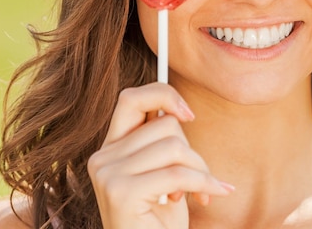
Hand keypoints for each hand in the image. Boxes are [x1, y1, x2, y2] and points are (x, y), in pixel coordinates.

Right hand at [88, 83, 232, 228]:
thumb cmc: (161, 219)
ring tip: (200, 191)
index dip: (164, 95)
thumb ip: (163, 141)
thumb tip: (180, 109)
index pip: (131, 98)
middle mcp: (102, 157)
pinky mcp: (121, 192)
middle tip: (200, 178)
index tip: (190, 115)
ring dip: (200, 170)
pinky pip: (178, 174)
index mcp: (111, 148)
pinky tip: (209, 197)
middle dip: (193, 151)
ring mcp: (107, 174)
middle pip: (165, 124)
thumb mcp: (164, 172)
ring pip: (175, 147)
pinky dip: (203, 184)